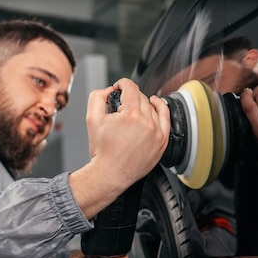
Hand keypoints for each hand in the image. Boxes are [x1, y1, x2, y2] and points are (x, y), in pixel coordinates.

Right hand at [71, 78, 170, 218]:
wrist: (110, 174)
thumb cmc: (102, 151)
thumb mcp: (92, 118)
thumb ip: (98, 97)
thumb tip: (109, 90)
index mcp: (131, 115)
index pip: (130, 87)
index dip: (122, 84)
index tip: (118, 87)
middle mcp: (147, 122)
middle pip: (140, 97)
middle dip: (129, 97)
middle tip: (119, 107)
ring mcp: (156, 133)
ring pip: (151, 107)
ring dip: (141, 105)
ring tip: (131, 112)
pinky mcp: (161, 142)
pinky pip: (165, 119)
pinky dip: (161, 108)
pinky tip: (155, 104)